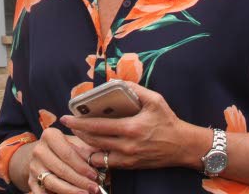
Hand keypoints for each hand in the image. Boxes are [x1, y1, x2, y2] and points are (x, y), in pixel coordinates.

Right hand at [21, 128, 101, 193]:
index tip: (95, 175)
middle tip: (95, 188)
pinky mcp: (31, 182)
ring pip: (52, 182)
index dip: (82, 166)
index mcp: (50, 135)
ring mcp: (33, 167)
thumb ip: (89, 149)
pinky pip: (42, 193)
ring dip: (71, 191)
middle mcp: (39, 150)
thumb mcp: (76, 143)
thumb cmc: (65, 148)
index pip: (67, 153)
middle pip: (61, 169)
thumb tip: (104, 159)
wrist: (43, 154)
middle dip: (80, 181)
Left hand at [60, 82, 194, 170]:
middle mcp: (127, 146)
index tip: (66, 118)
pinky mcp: (130, 166)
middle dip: (78, 133)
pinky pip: (107, 163)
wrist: (183, 146)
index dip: (79, 123)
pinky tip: (95, 147)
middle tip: (69, 124)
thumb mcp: (155, 100)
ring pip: (97, 154)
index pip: (97, 127)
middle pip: (93, 141)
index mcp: (131, 128)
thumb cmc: (168, 121)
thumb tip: (115, 82)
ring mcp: (128, 159)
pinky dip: (98, 156)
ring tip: (80, 134)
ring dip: (86, 145)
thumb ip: (135, 89)